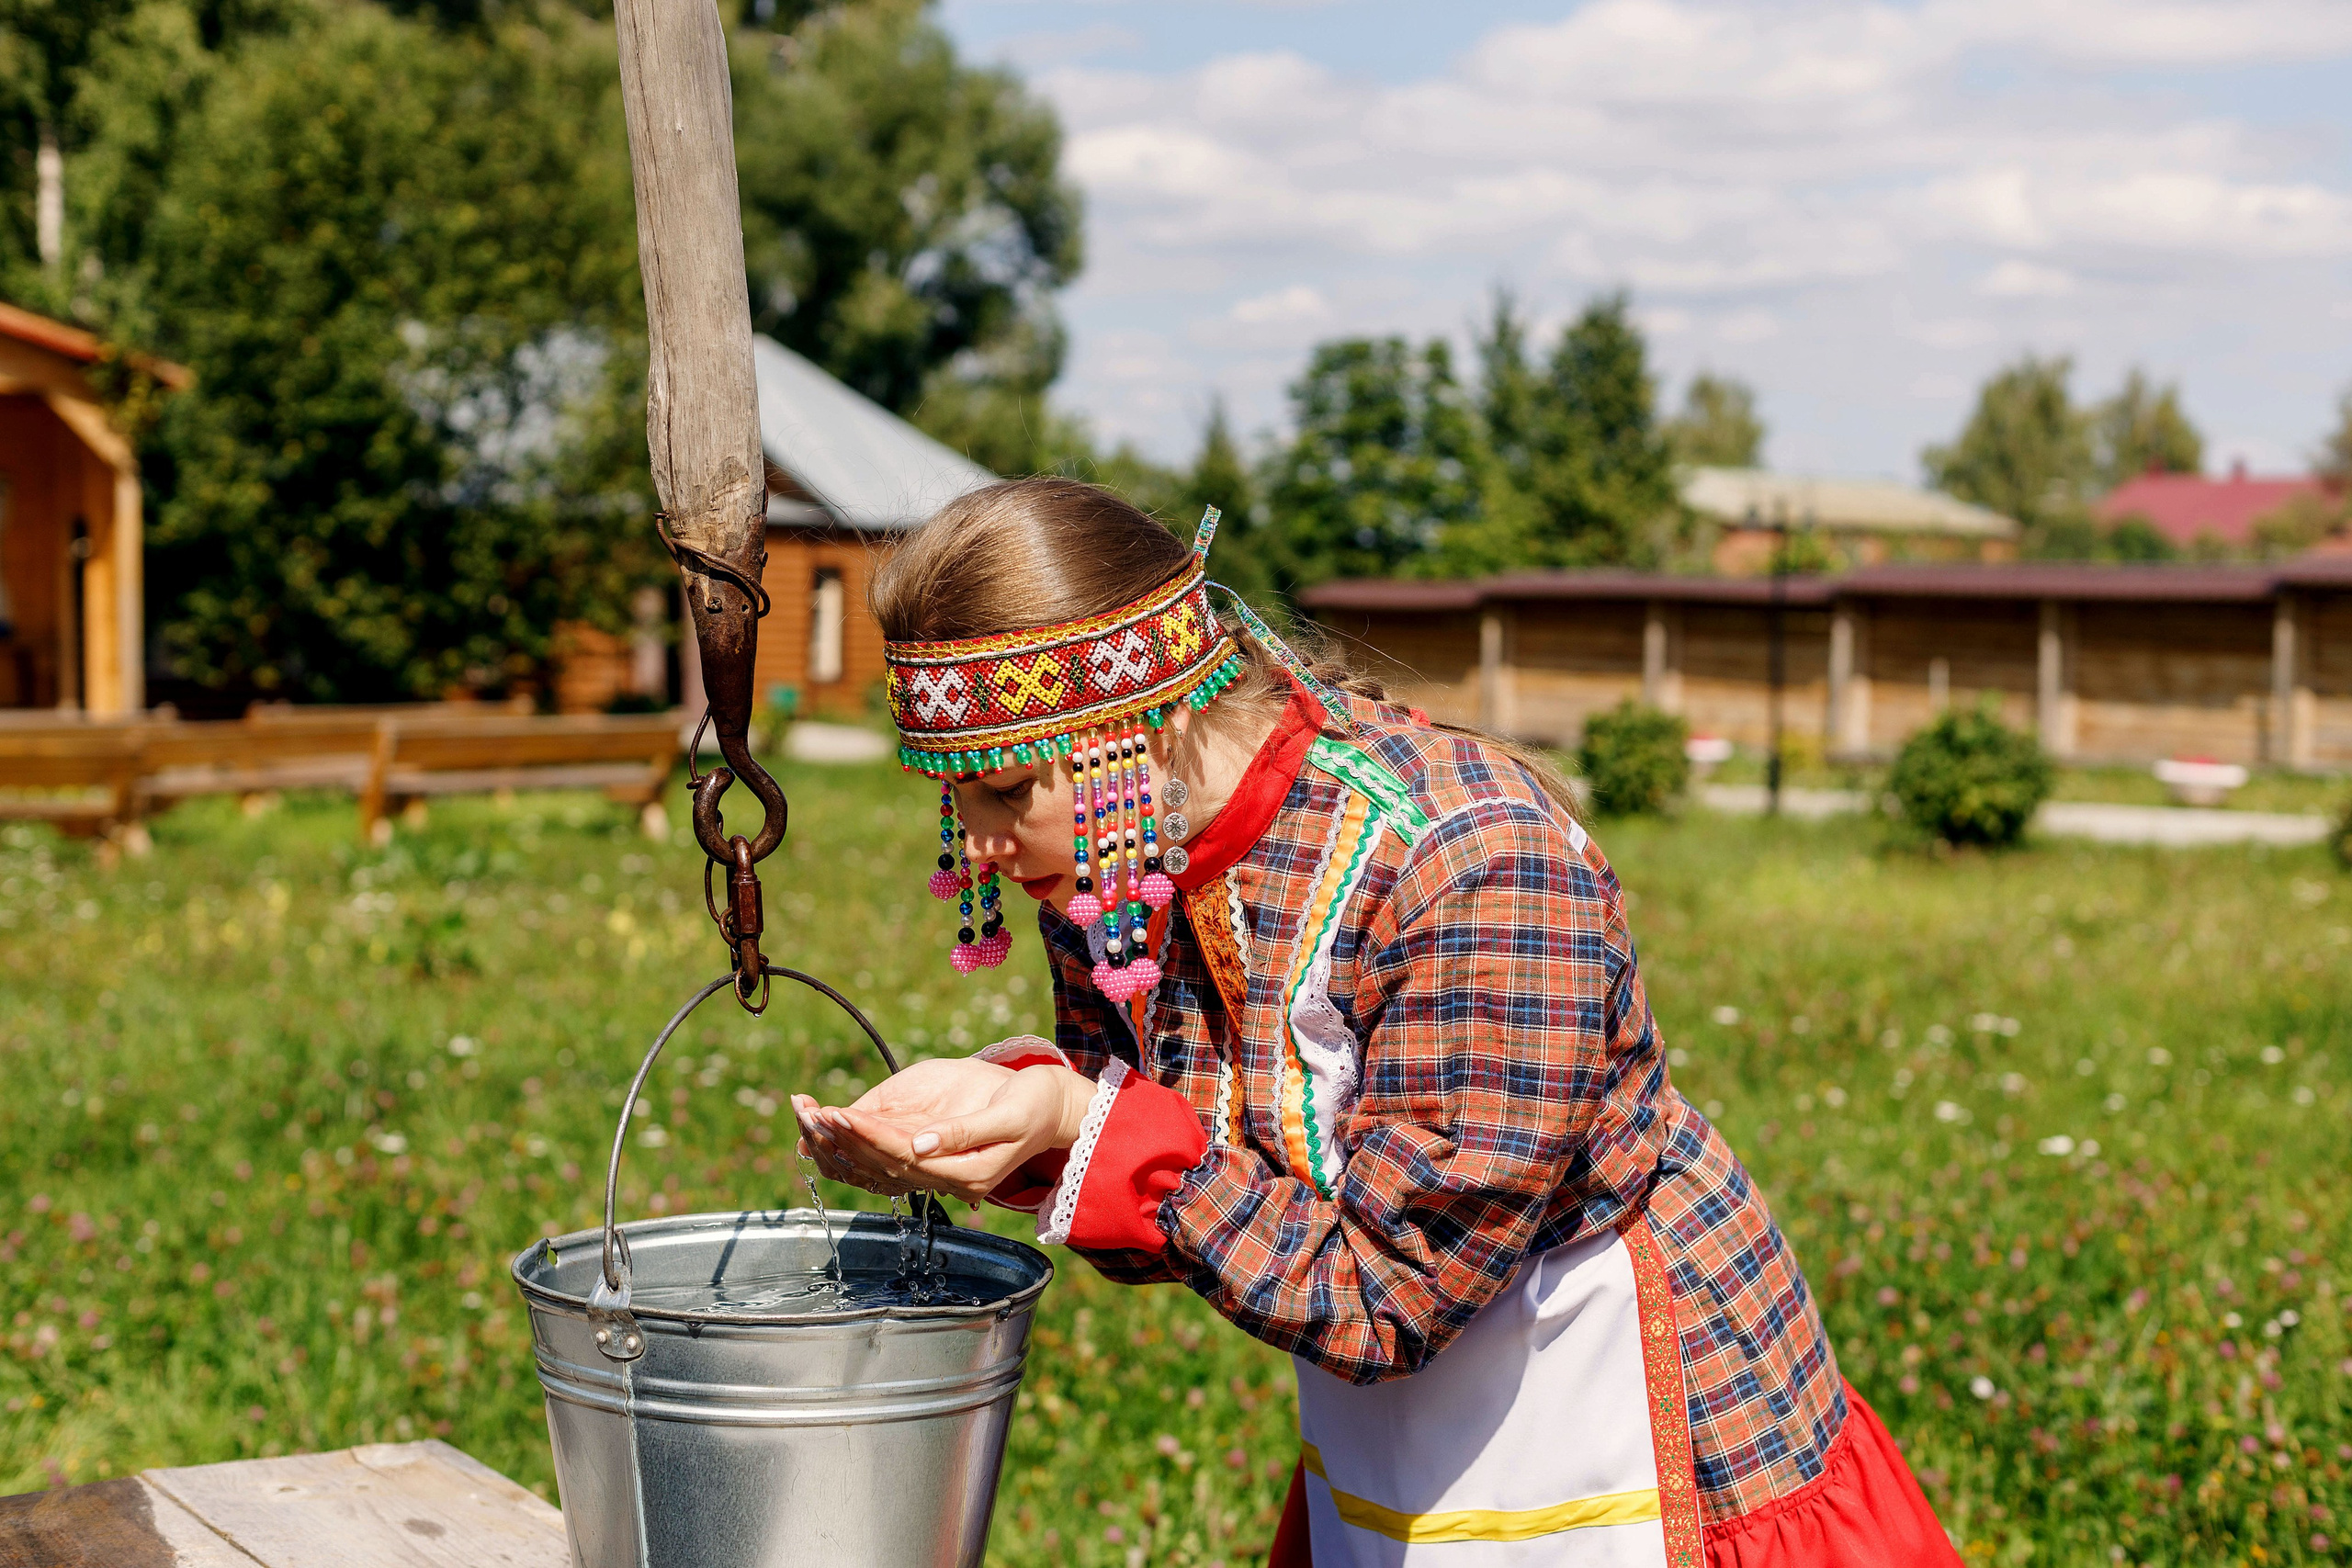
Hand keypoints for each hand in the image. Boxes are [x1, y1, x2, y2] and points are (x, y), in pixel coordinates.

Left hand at [795, 1056, 1094, 1204]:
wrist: (1053, 1110)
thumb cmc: (1037, 1105)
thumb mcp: (1010, 1115)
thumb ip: (965, 1133)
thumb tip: (920, 1143)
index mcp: (967, 1173)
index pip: (905, 1156)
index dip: (870, 1136)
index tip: (839, 1114)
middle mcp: (948, 1179)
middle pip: (883, 1164)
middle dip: (844, 1139)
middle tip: (810, 1112)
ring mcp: (939, 1173)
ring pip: (878, 1165)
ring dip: (842, 1144)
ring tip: (809, 1116)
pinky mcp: (933, 1159)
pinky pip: (885, 1159)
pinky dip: (854, 1146)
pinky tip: (828, 1130)